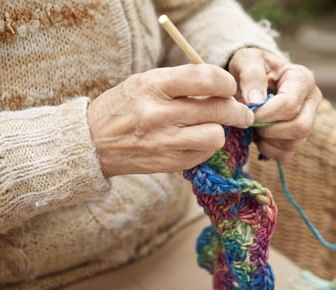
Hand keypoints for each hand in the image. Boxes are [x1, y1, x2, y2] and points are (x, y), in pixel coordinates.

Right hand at [87, 64, 253, 176]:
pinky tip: (195, 141)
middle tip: (243, 113)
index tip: (230, 87)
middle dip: (238, 111)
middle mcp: (159, 114)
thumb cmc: (126, 106)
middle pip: (218, 110)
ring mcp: (163, 142)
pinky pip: (204, 154)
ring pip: (216, 136)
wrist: (92, 141)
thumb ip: (183, 82)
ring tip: (213, 127)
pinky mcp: (168, 163)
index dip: (227, 83)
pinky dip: (205, 147)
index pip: (206, 79)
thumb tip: (224, 89)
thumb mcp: (146, 82)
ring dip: (220, 131)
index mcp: (153, 86)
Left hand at [228, 48, 321, 161]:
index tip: (248, 112)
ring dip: (267, 141)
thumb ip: (251, 75)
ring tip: (253, 126)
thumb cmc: (252, 66)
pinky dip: (268, 150)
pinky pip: (286, 154)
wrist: (254, 77)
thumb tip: (256, 101)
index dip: (265, 114)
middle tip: (251, 122)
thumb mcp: (247, 60)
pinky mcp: (299, 137)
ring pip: (294, 143)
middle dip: (270, 130)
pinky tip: (258, 136)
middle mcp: (312, 100)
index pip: (289, 105)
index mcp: (302, 79)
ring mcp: (308, 120)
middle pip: (300, 127)